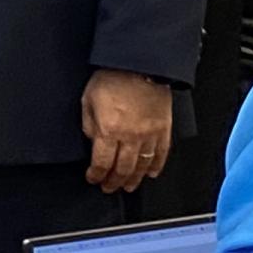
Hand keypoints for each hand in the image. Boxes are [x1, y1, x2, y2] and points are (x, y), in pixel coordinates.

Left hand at [82, 68, 173, 192]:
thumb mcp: (88, 100)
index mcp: (109, 130)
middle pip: (123, 169)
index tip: (93, 178)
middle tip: (109, 187)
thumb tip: (92, 141)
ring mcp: (150, 134)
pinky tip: (151, 173)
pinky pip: (162, 154)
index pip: (102, 163)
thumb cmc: (112, 78)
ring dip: (134, 179)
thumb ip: (89, 125)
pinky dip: (156, 166)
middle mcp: (131, 136)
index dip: (96, 175)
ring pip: (143, 165)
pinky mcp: (164, 129)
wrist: (140, 64)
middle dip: (114, 181)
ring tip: (128, 186)